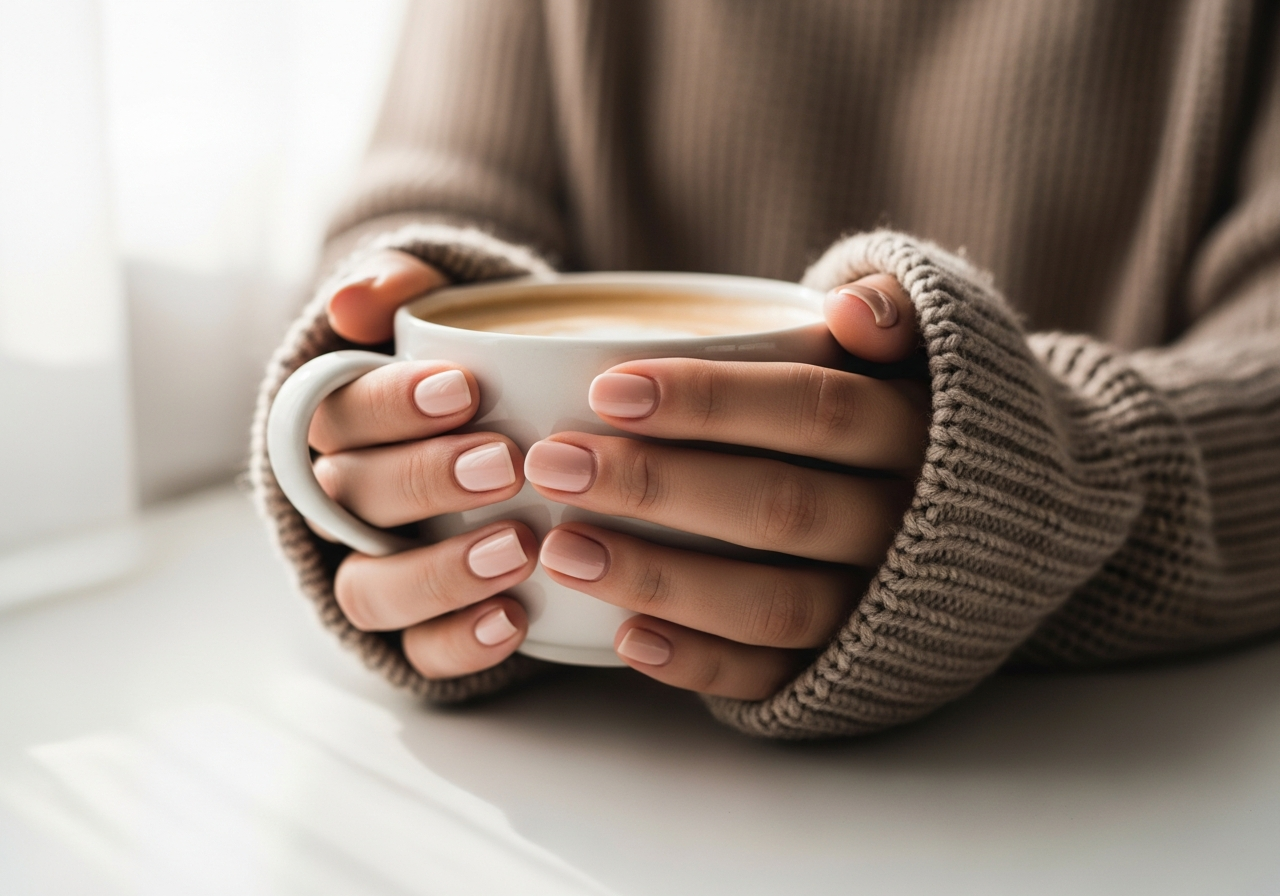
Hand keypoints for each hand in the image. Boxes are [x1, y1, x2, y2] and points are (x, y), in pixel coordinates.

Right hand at [311, 250, 538, 676]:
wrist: (516, 427)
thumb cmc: (474, 366)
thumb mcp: (443, 306)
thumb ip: (401, 285)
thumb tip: (351, 303)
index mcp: (340, 424)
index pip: (336, 415)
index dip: (390, 405)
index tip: (465, 389)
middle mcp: (344, 502)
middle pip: (352, 499)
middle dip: (425, 480)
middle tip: (505, 461)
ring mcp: (376, 568)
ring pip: (372, 589)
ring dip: (439, 572)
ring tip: (517, 546)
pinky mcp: (417, 627)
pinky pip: (417, 651)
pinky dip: (458, 642)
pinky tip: (515, 619)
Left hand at [528, 274, 927, 699]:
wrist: (992, 532)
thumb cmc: (904, 418)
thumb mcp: (922, 351)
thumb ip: (891, 309)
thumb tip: (847, 312)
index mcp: (918, 435)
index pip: (815, 412)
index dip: (712, 402)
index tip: (607, 391)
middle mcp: (906, 527)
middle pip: (779, 508)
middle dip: (658, 486)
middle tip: (555, 464)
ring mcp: (878, 608)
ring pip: (772, 604)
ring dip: (660, 579)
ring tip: (562, 549)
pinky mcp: (850, 672)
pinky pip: (776, 677)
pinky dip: (701, 664)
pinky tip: (625, 637)